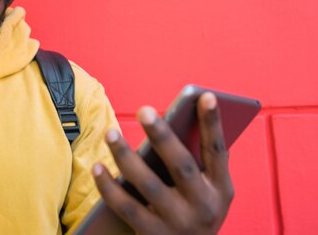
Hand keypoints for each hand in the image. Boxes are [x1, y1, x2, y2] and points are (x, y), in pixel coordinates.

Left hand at [93, 92, 233, 234]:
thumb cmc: (196, 211)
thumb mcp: (211, 191)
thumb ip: (200, 161)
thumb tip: (181, 119)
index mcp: (220, 188)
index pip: (217, 151)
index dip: (212, 123)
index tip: (203, 95)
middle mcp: (203, 206)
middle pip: (181, 166)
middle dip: (162, 137)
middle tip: (143, 110)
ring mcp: (177, 223)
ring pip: (148, 186)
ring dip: (127, 157)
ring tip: (111, 134)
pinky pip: (126, 208)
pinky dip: (109, 187)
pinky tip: (98, 167)